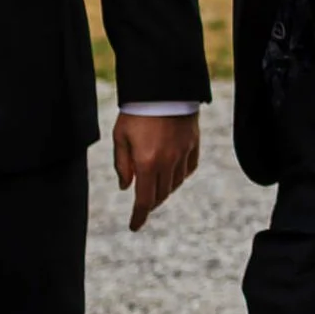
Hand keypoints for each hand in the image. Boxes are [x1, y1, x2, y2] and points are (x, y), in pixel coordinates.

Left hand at [112, 111, 200, 231]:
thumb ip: (122, 165)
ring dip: (164, 190)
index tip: (134, 226)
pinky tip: (172, 173)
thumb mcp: (120, 137)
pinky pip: (189, 169)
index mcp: (147, 162)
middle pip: (161, 195)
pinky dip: (180, 176)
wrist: (163, 87)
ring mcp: (183, 153)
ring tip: (155, 186)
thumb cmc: (137, 112)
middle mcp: (167, 161)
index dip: (139, 216)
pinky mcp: (194, 143)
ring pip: (175, 184)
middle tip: (142, 204)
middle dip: (151, 203)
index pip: (144, 200)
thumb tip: (126, 187)